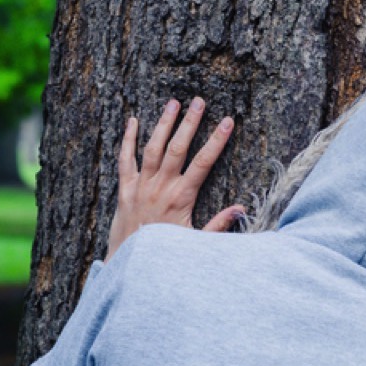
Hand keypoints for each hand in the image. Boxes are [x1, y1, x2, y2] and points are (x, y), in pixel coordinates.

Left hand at [106, 96, 243, 260]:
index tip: (228, 121)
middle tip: (199, 101)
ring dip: (163, 123)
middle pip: (177, 147)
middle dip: (190, 123)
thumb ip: (218, 225)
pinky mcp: (124, 190)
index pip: (204, 162)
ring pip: (153, 148)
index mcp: (182, 198)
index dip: (217, 140)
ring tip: (173, 102)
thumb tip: (241, 209)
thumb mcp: (197, 243)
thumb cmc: (165, 255)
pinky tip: (132, 121)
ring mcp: (141, 186)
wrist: (130, 265)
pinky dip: (127, 139)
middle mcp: (161, 187)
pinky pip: (125, 160)